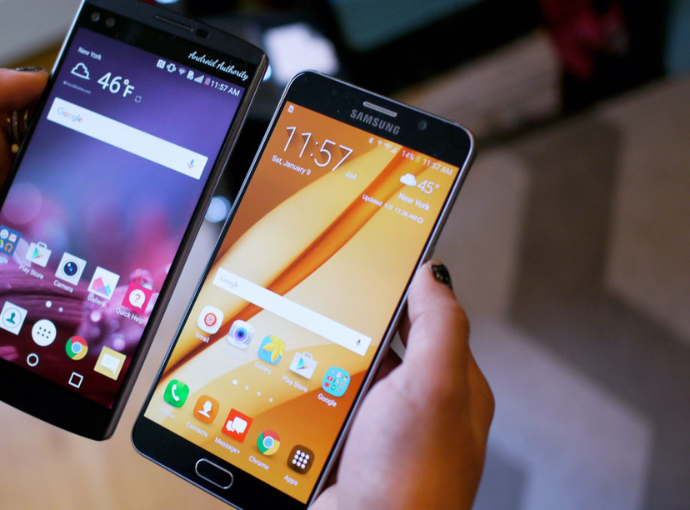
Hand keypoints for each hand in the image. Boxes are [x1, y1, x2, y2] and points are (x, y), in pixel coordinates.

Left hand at [0, 65, 47, 333]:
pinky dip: (46, 262)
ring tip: (44, 216)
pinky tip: (44, 254)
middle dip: (67, 175)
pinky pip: (33, 267)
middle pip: (52, 174)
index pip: (38, 122)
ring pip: (51, 222)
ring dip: (58, 219)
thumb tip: (38, 79)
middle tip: (67, 176)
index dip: (63, 119)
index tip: (84, 119)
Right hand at [312, 262, 493, 509]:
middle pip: (380, 342)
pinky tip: (289, 388)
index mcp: (452, 385)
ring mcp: (378, 427)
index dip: (402, 289)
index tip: (371, 261)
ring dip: (322, 362)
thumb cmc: (412, 480)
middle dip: (351, 327)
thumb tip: (432, 273)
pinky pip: (320, 404)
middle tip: (324, 307)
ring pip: (344, 372)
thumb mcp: (435, 387)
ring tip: (301, 349)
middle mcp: (417, 405)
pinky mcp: (343, 446)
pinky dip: (304, 394)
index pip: (428, 318)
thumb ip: (439, 326)